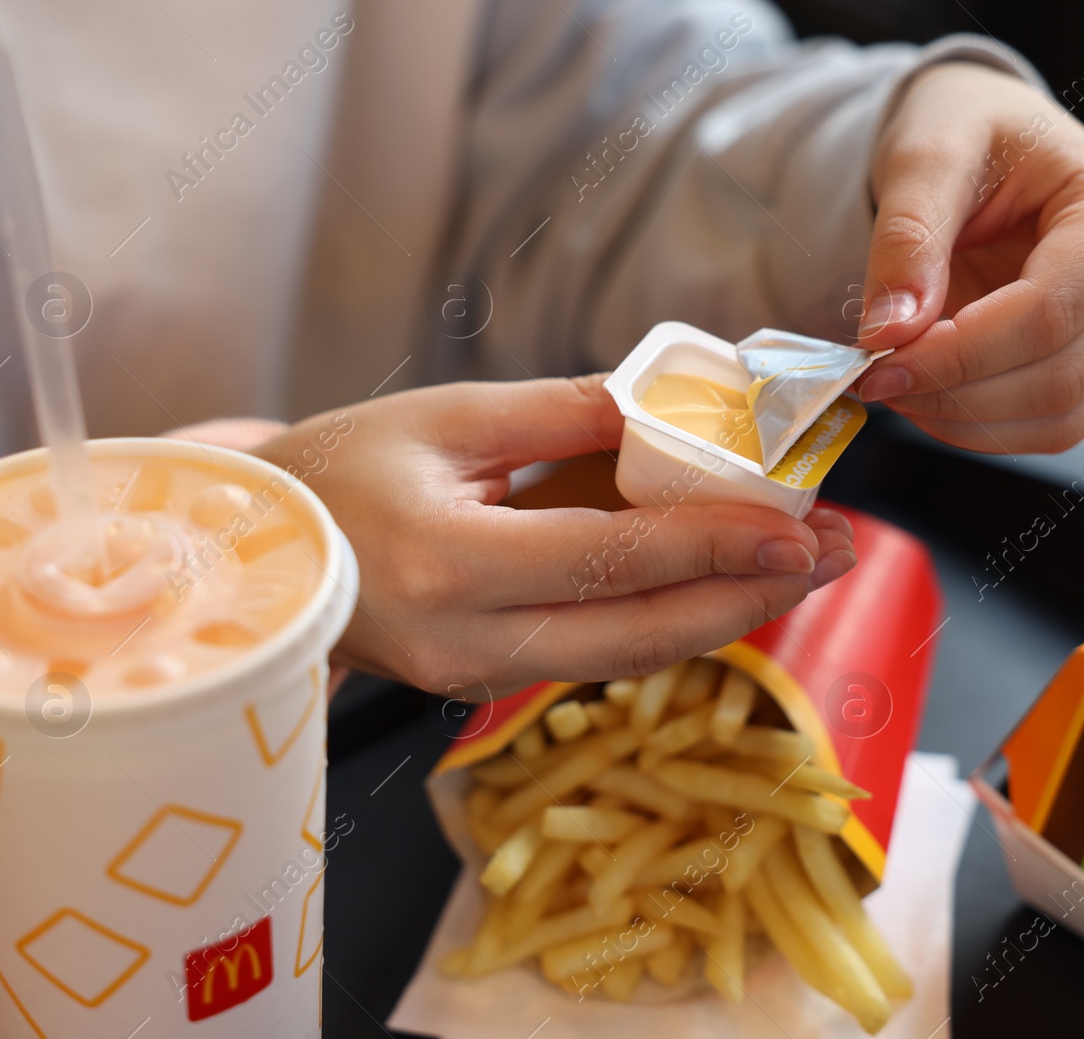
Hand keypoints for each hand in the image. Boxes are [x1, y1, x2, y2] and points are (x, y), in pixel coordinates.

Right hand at [254, 376, 855, 697]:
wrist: (249, 552)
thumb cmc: (336, 467)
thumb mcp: (446, 417)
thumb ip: (563, 411)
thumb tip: (674, 400)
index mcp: (449, 562)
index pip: (610, 560)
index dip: (710, 546)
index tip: (796, 526)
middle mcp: (465, 639)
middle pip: (637, 634)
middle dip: (745, 597)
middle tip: (833, 552)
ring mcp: (470, 676)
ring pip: (625, 658)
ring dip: (719, 618)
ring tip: (797, 570)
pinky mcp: (478, 683)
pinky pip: (592, 658)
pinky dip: (665, 626)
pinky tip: (721, 589)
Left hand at [853, 62, 1083, 452]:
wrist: (991, 144)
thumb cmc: (970, 131)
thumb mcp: (926, 154)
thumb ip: (907, 237)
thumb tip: (889, 331)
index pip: (1049, 311)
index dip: (959, 352)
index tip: (878, 359)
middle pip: (1060, 376)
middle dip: (955, 392)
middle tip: (873, 379)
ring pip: (1061, 417)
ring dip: (965, 420)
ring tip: (895, 387)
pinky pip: (1055, 429)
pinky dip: (983, 429)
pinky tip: (928, 399)